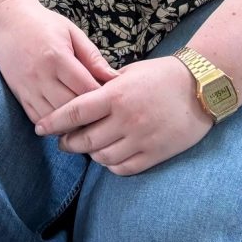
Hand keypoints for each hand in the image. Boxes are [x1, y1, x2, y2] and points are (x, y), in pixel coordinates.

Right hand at [0, 0, 117, 125]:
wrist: (7, 21)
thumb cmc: (43, 24)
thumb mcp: (72, 32)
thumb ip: (93, 57)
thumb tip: (114, 79)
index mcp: (56, 56)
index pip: (85, 87)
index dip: (102, 97)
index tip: (113, 99)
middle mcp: (40, 74)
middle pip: (70, 106)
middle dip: (89, 114)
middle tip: (103, 115)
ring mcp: (27, 86)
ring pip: (53, 117)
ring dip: (71, 122)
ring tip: (86, 121)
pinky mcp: (19, 93)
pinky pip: (37, 118)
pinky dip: (52, 124)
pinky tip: (64, 120)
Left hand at [36, 54, 210, 175]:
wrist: (201, 87)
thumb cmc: (161, 75)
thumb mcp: (128, 73)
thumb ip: (104, 87)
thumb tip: (80, 99)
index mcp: (116, 95)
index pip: (76, 111)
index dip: (54, 122)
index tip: (40, 128)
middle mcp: (126, 118)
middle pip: (85, 139)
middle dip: (68, 142)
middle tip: (62, 141)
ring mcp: (141, 138)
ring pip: (103, 157)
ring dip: (90, 154)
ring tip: (87, 148)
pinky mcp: (155, 153)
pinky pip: (125, 167)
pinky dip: (111, 165)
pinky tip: (108, 157)